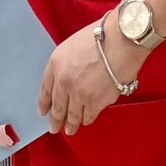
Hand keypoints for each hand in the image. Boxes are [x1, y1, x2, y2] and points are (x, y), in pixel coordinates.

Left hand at [39, 17, 142, 136]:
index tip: (44, 111)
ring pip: (72, 115)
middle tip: (54, 128)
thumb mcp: (73, 45)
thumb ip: (67, 64)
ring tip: (70, 130)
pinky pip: (88, 115)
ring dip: (71, 124)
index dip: (44, 103)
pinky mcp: (94, 103)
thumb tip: (68, 80)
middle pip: (58, 106)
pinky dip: (87, 119)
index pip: (45, 89)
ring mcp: (78, 94)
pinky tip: (86, 120)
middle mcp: (64, 81)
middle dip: (56, 120)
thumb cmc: (103, 35)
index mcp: (56, 64)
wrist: (122, 40)